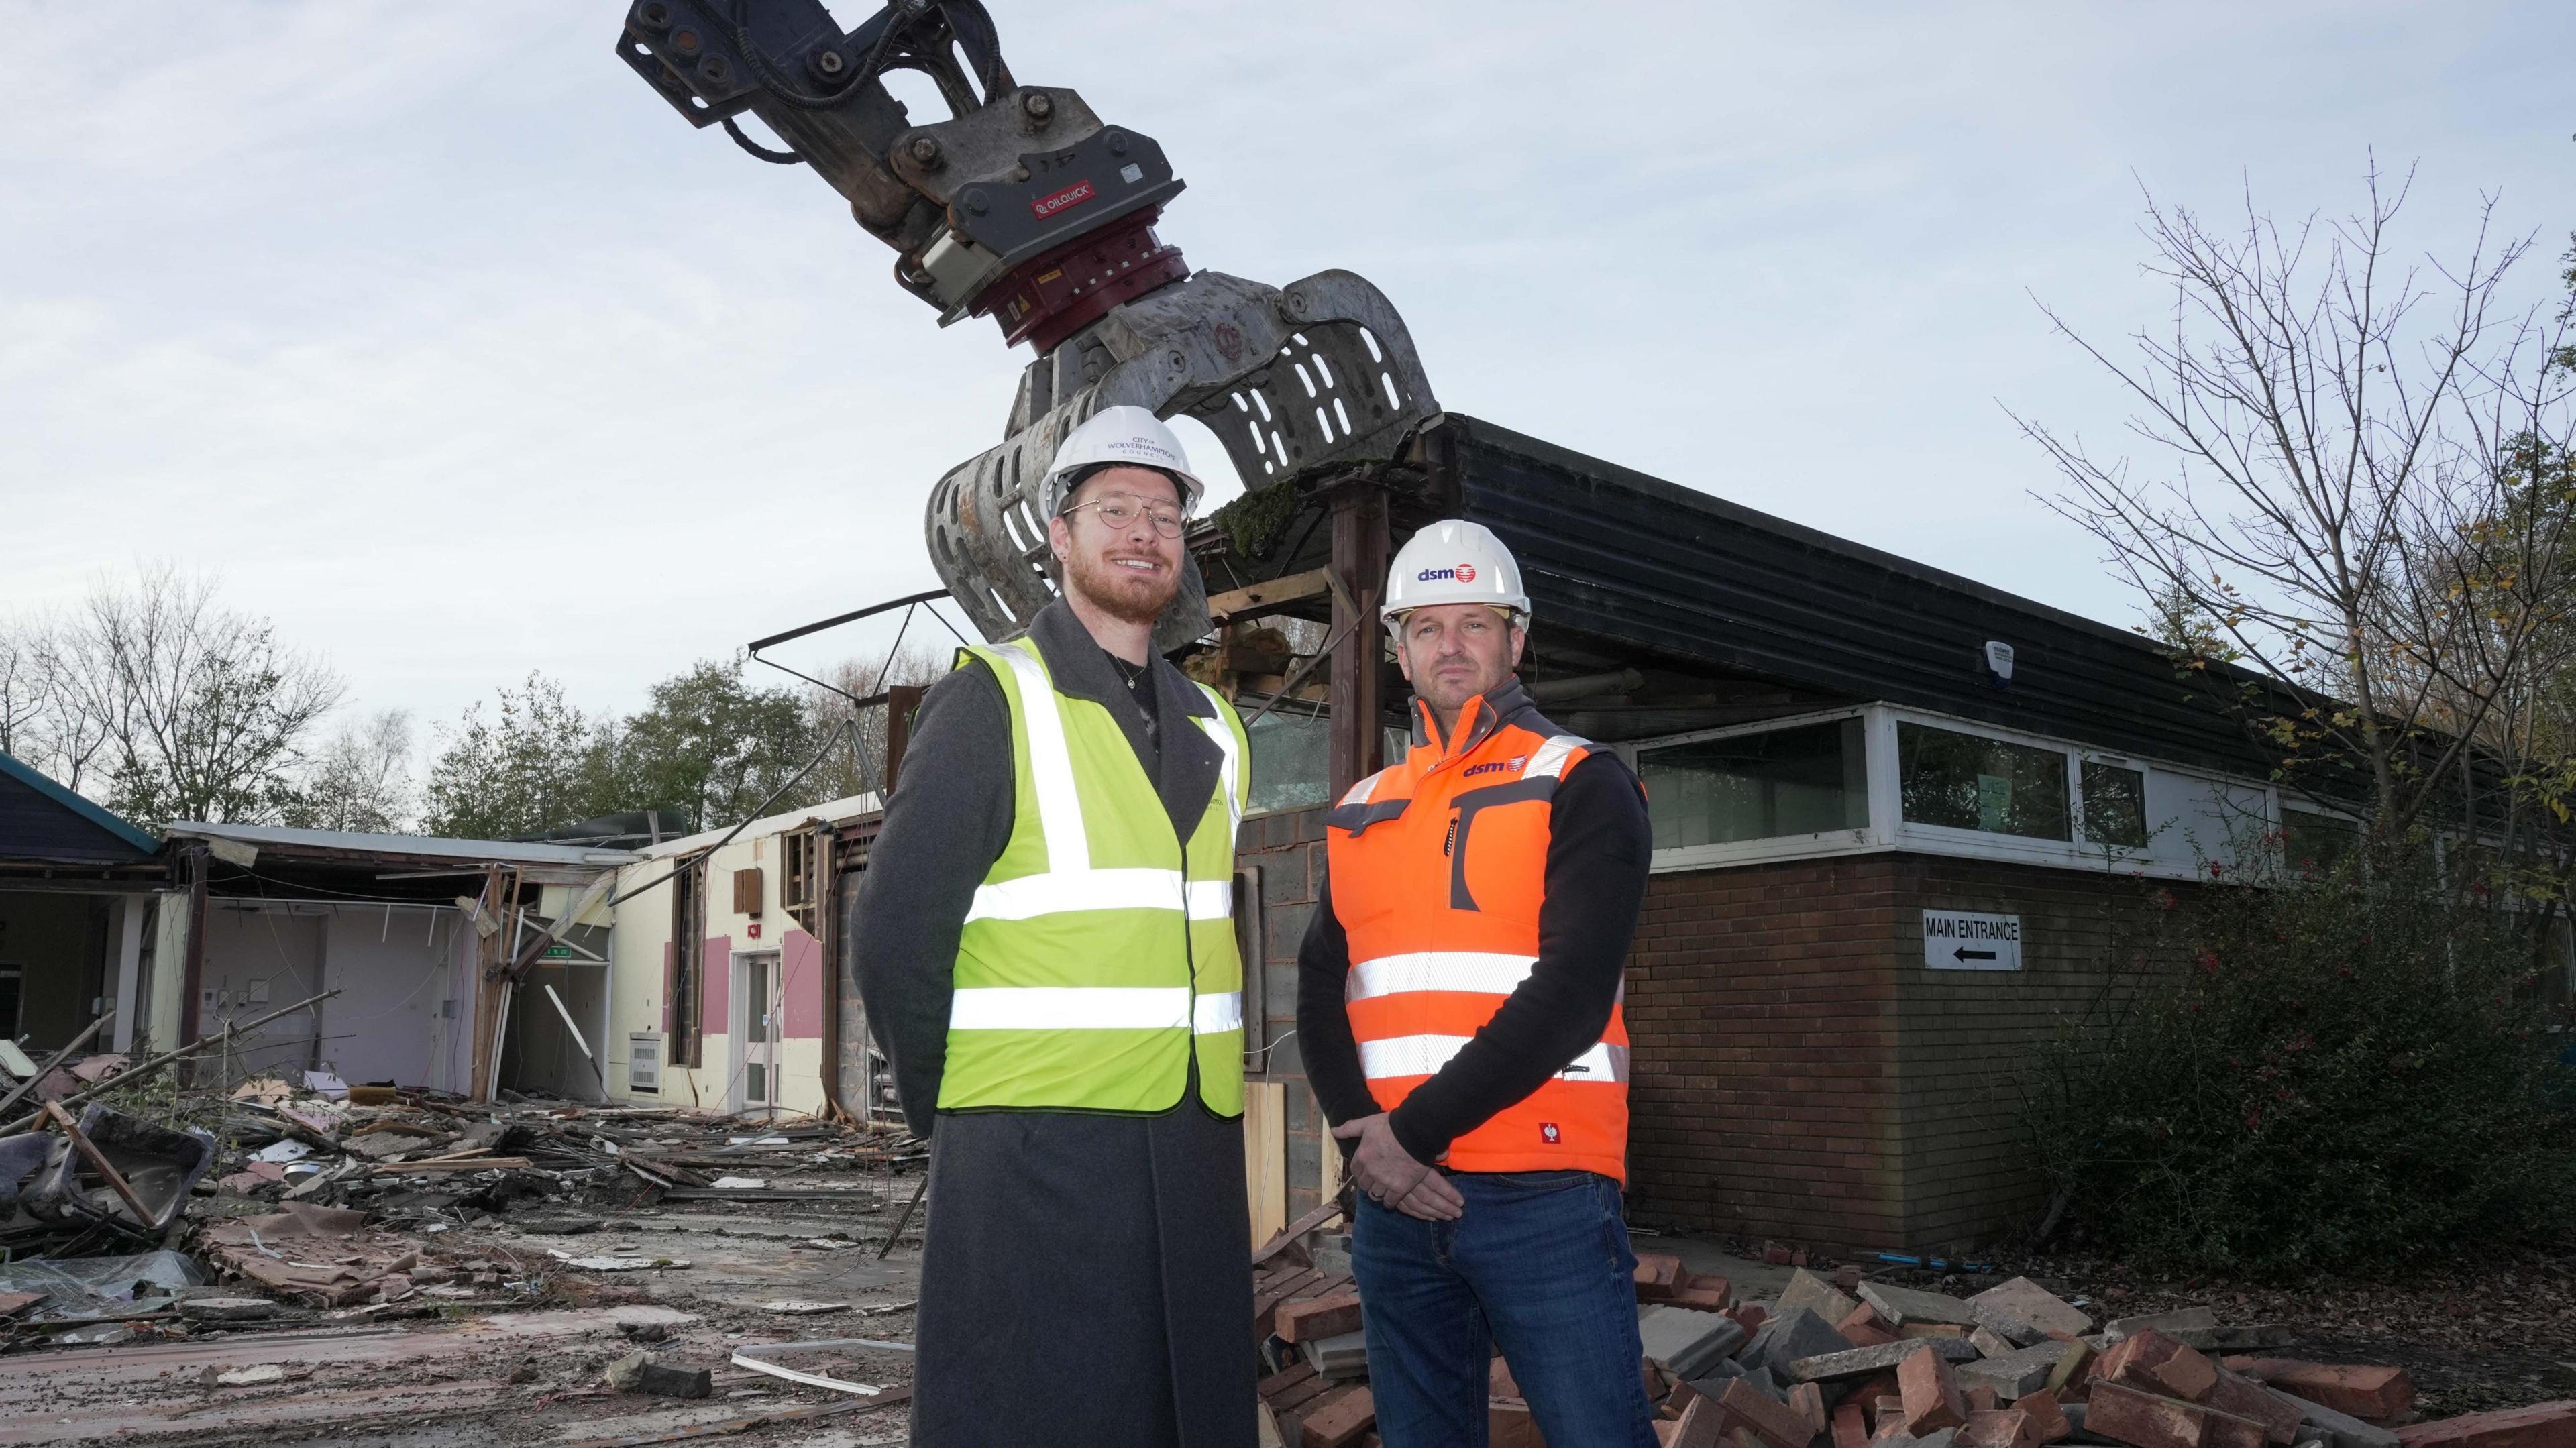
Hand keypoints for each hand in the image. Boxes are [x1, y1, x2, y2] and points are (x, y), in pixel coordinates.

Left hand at [1332, 1114, 1463, 1221]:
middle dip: (1368, 1181)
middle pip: (1364, 1184)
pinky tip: (1392, 1197)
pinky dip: (1389, 1201)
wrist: (1416, 1133)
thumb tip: (1333, 1131)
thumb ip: (1349, 1128)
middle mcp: (1371, 1172)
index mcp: (1362, 1156)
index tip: (1367, 1168)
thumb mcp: (1367, 1123)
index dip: (1361, 1170)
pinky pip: (1389, 1202)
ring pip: (1375, 1194)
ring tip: (1384, 1188)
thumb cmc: (1392, 1125)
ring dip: (1378, 1192)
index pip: (1355, 1170)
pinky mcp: (1399, 1188)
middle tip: (1377, 1178)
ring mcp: (1384, 1181)